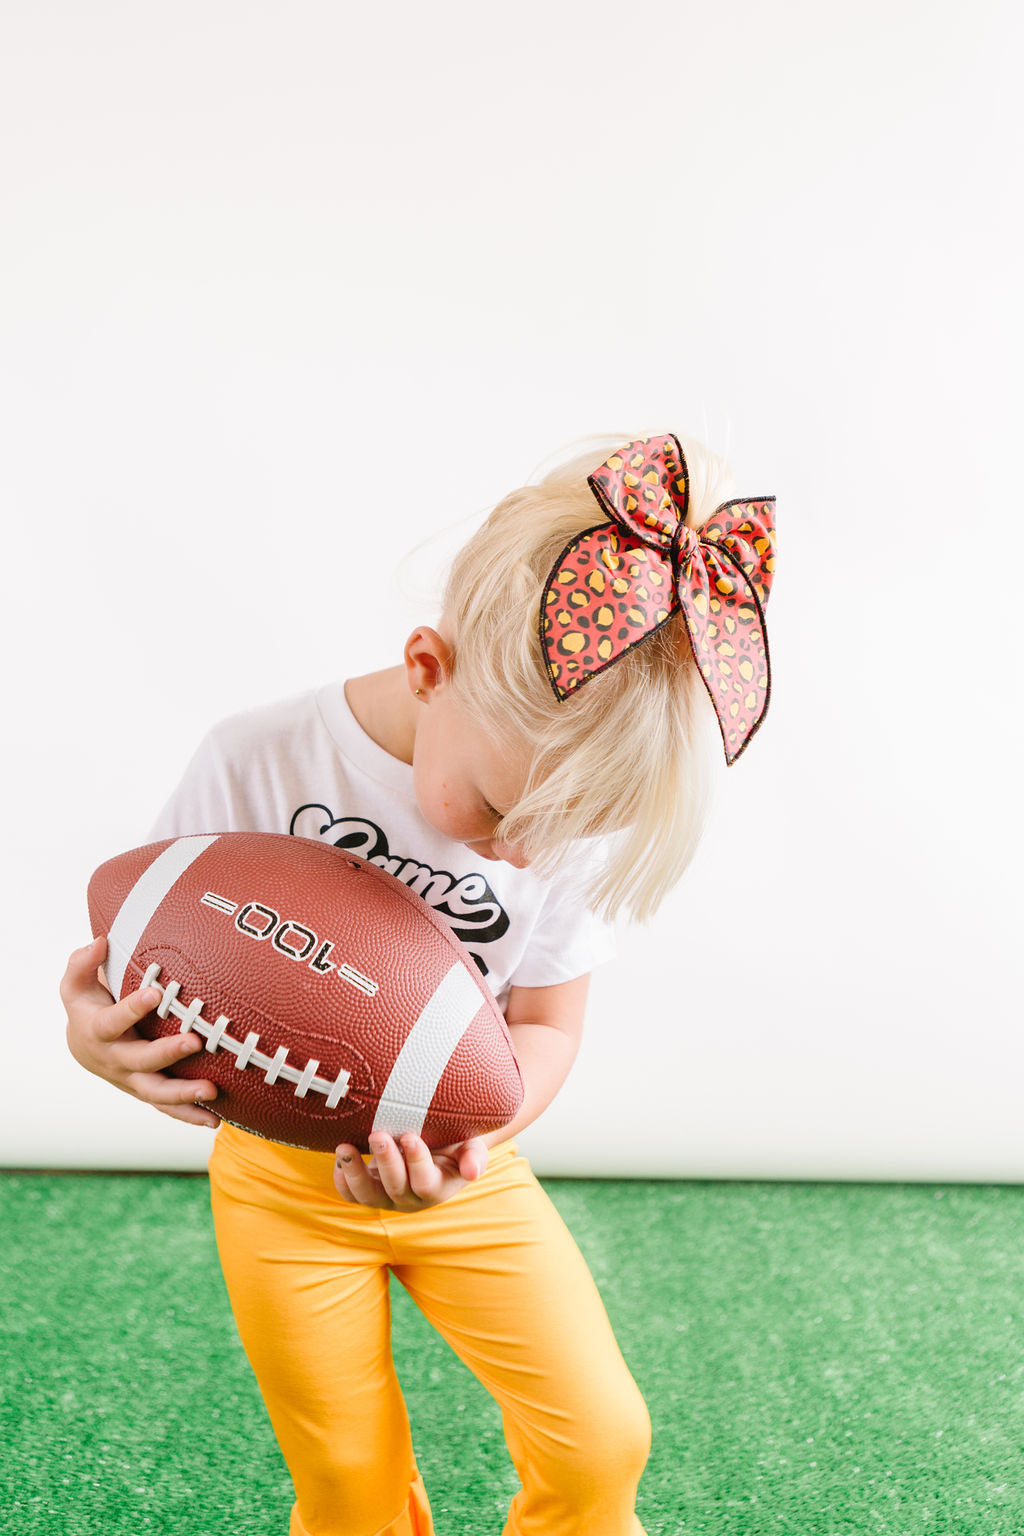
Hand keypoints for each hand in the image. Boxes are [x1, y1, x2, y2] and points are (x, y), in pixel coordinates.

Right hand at [60, 936, 220, 1127]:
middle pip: (141, 1060)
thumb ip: (82, 963)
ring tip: (211, 1090)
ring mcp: (132, 1079)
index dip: (132, 1008)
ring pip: (156, 1092)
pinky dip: (189, 1115)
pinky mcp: (146, 1091)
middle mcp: (115, 1060)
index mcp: (98, 1031)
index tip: (155, 992)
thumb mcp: (76, 984)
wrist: (84, 1046)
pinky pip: (167, 1108)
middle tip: (194, 1040)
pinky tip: (215, 1120)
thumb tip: (98, 942)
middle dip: (167, 1052)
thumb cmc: (87, 1007)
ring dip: (183, 1094)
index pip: (113, 1020)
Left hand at [333, 1130, 486, 1210]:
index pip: (425, 1182)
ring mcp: (386, 1197)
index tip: (410, 1137)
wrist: (437, 1145)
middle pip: (395, 1188)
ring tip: (345, 1146)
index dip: (417, 1162)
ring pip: (367, 1196)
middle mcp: (410, 1198)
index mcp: (437, 1188)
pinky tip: (340, 1157)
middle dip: (386, 1161)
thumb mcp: (472, 1146)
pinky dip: (342, 1179)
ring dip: (355, 1172)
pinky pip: (350, 1194)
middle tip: (378, 1134)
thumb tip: (473, 1172)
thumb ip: (475, 1157)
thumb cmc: (456, 1143)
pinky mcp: (369, 1191)